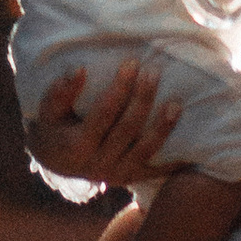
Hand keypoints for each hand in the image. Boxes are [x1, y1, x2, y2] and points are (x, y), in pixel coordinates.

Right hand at [32, 59, 181, 187]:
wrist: (57, 160)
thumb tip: (80, 70)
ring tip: (176, 103)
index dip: (119, 88)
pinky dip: (175, 161)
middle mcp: (98, 165)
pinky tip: (193, 146)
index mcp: (77, 147)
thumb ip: (61, 91)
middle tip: (154, 71)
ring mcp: (116, 174)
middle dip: (142, 98)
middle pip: (127, 129)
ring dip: (163, 127)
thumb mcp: (48, 110)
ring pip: (145, 150)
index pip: (103, 114)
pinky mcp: (132, 178)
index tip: (131, 63)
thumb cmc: (54, 126)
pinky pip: (156, 170)